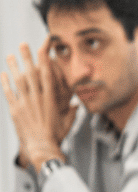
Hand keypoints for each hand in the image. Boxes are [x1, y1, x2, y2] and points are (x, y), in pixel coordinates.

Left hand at [2, 38, 76, 168]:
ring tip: (10, 56)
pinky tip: (2, 74)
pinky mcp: (15, 110)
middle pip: (31, 73)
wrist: (41, 147)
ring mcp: (25, 103)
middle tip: (23, 44)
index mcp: (51, 98)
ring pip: (18, 81)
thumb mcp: (67, 123)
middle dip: (27, 57)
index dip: (44, 60)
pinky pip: (8, 93)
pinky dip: (5, 83)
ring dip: (13, 67)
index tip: (42, 48)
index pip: (47, 74)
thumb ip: (71, 112)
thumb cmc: (55, 136)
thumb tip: (76, 106)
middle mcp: (37, 98)